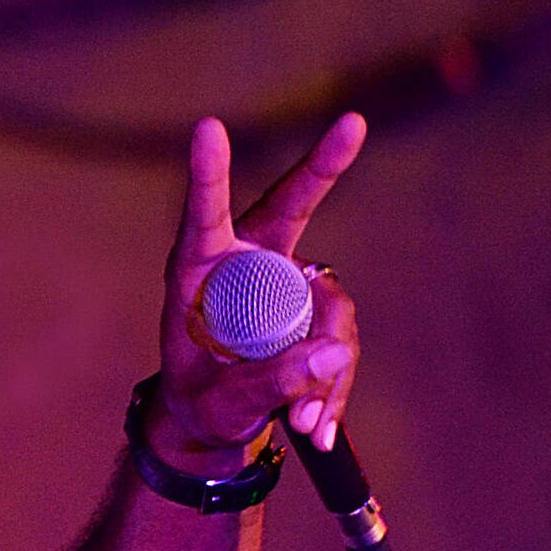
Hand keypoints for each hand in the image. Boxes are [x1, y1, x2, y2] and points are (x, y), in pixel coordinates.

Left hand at [149, 113, 365, 471]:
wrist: (216, 423)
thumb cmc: (199, 403)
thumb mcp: (218, 406)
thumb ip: (264, 384)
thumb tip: (328, 355)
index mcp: (197, 273)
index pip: (204, 217)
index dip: (208, 175)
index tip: (207, 128)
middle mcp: (245, 264)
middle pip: (289, 208)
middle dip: (322, 167)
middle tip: (353, 124)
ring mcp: (286, 282)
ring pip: (330, 303)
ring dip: (327, 367)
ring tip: (303, 420)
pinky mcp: (316, 308)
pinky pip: (341, 338)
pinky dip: (334, 384)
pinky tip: (318, 425)